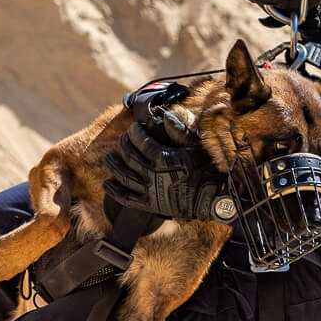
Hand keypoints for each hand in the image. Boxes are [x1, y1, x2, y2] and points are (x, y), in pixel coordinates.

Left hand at [103, 121, 237, 222]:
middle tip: (123, 139)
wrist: (213, 199)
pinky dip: (114, 190)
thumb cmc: (206, 169)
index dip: (134, 132)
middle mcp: (153, 174)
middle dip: (123, 145)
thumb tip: (163, 115)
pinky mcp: (150, 205)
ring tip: (108, 157)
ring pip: (124, 175)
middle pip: (129, 156)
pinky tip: (108, 183)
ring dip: (113, 165)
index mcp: (164, 158)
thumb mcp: (194, 146)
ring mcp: (150, 191)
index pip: (141, 141)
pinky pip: (126, 198)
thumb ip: (177, 130)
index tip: (134, 128)